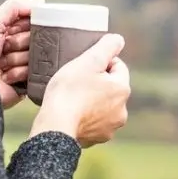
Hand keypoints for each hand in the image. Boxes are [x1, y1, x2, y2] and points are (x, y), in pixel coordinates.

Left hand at [0, 0, 42, 108]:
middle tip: (5, 47)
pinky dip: (20, 74)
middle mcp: (17, 48)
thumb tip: (40, 1)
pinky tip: (6, 76)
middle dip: (21, 42)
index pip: (33, 21)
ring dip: (18, 59)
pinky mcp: (26, 84)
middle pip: (38, 38)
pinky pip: (35, 74)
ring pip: (37, 56)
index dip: (27, 24)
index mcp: (9, 31)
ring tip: (2, 64)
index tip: (14, 29)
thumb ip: (15, 7)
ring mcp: (23, 66)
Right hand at [31, 33, 130, 147]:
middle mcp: (122, 111)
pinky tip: (71, 113)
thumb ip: (107, 46)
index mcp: (122, 90)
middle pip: (110, 87)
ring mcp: (110, 127)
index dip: (100, 62)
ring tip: (72, 97)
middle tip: (76, 80)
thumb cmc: (69, 91)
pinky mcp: (96, 139)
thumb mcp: (88, 61)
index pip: (118, 67)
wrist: (55, 126)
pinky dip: (85, 116)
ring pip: (102, 105)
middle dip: (97, 82)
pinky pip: (93, 122)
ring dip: (92, 100)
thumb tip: (119, 40)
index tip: (83, 66)